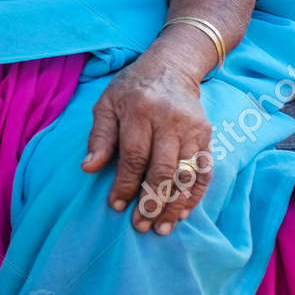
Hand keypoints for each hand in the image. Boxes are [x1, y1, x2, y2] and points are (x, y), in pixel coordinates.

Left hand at [82, 55, 212, 235]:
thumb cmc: (130, 90)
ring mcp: (192, 128)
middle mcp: (169, 120)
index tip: (116, 206)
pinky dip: (194, 195)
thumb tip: (88, 168)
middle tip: (141, 225)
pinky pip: (203, 171)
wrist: (170, 67)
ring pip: (185, 174)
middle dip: (151, 202)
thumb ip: (99, 137)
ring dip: (174, 205)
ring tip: (161, 227)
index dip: (125, 184)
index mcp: (140, 111)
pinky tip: (182, 213)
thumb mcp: (106, 105)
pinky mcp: (206, 135)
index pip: (134, 156)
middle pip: (162, 169)